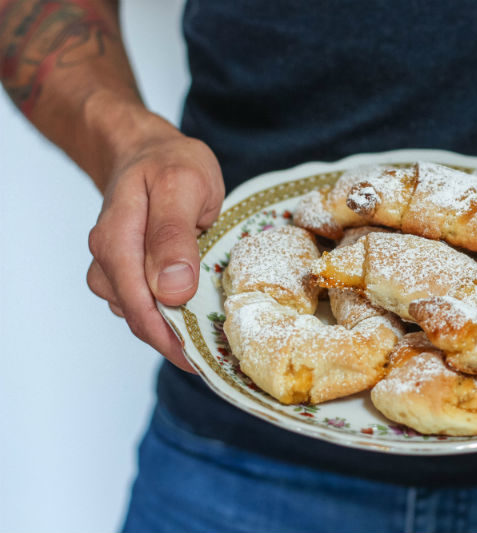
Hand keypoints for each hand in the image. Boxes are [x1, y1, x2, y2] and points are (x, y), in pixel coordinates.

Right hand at [87, 118, 224, 371]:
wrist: (147, 150)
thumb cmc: (169, 163)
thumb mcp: (182, 185)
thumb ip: (174, 235)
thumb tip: (171, 291)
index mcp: (117, 239)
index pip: (138, 303)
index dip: (170, 337)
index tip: (203, 358)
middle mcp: (108, 259)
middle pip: (138, 316)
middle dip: (176, 343)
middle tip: (218, 360)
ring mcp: (114, 268)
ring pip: (141, 314)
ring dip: (174, 332)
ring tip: (215, 343)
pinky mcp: (128, 272)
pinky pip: (146, 303)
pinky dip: (171, 316)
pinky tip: (199, 320)